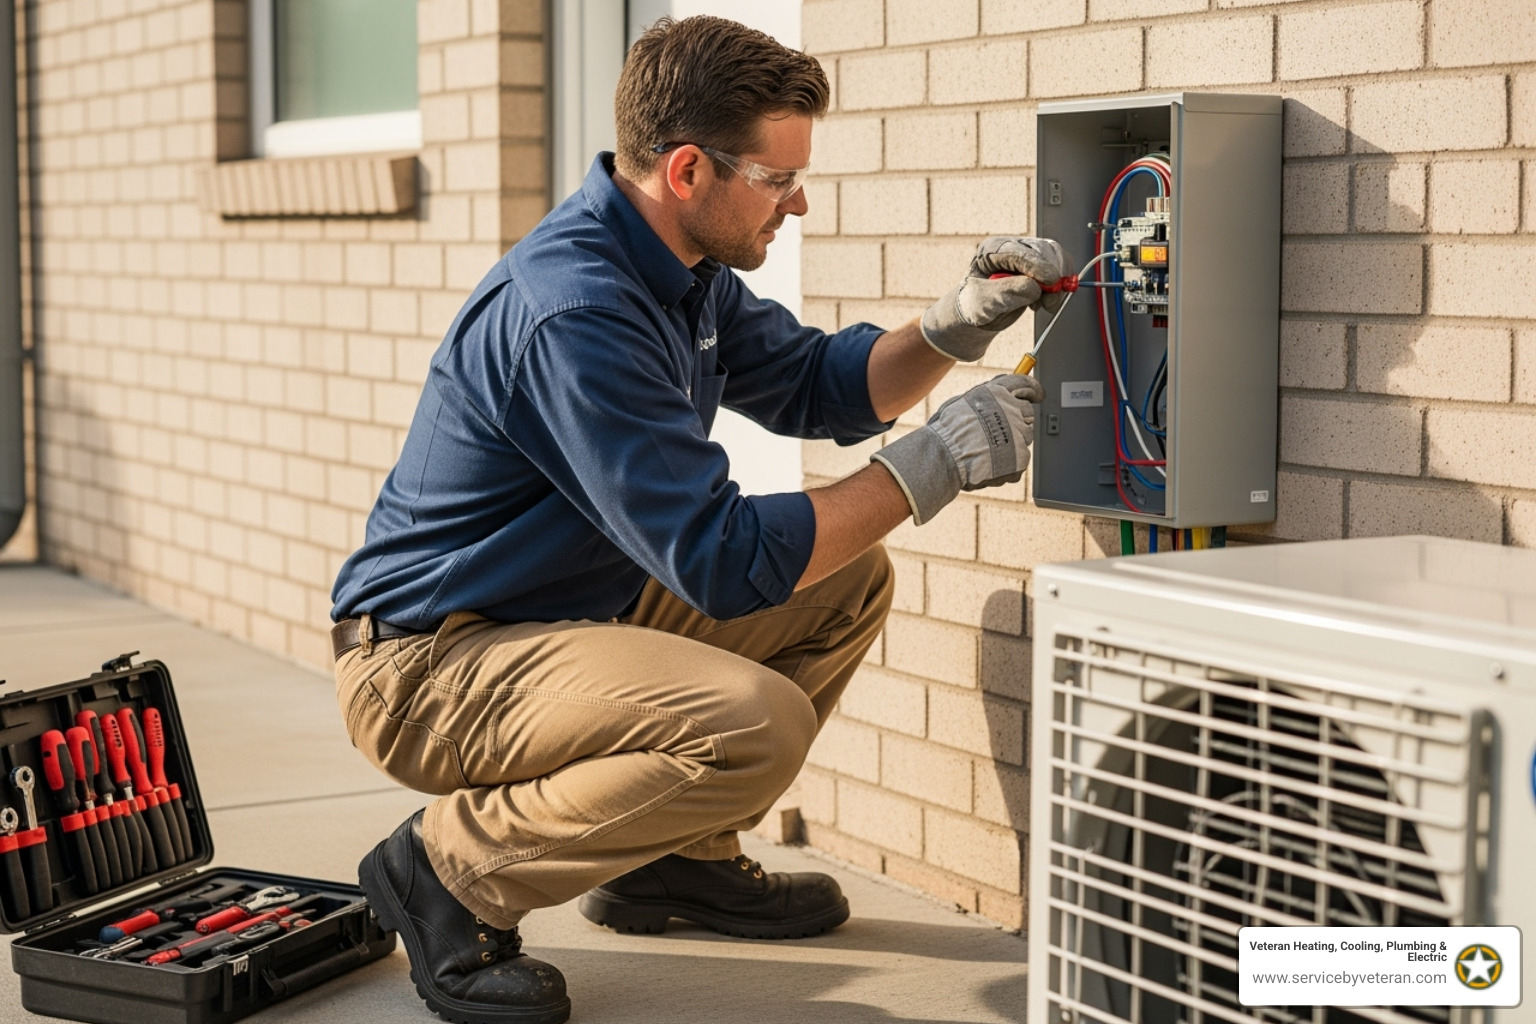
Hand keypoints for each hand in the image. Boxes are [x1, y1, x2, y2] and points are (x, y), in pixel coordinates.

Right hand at [869, 374, 1043, 524]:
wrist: (944, 458)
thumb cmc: (946, 432)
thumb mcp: (960, 402)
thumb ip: (983, 397)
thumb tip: (995, 393)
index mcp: (998, 393)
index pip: (1024, 384)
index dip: (1033, 389)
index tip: (1037, 394)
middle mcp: (1013, 410)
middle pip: (1026, 413)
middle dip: (1015, 421)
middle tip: (995, 432)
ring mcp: (1019, 435)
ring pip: (1022, 438)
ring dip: (1010, 443)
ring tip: (985, 451)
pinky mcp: (1021, 458)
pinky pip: (1019, 461)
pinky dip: (1007, 465)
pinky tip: (988, 465)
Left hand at [920, 237, 1071, 360]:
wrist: (979, 313)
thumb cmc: (975, 306)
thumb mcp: (982, 303)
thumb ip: (1005, 294)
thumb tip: (1033, 288)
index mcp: (991, 250)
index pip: (1019, 252)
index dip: (1038, 266)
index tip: (1051, 282)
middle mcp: (1012, 248)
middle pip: (1043, 250)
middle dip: (1053, 274)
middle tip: (1051, 299)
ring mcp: (1027, 256)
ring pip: (1055, 258)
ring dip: (1058, 282)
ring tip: (1047, 304)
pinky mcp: (1040, 267)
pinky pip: (1059, 269)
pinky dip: (1059, 285)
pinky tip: (1046, 301)